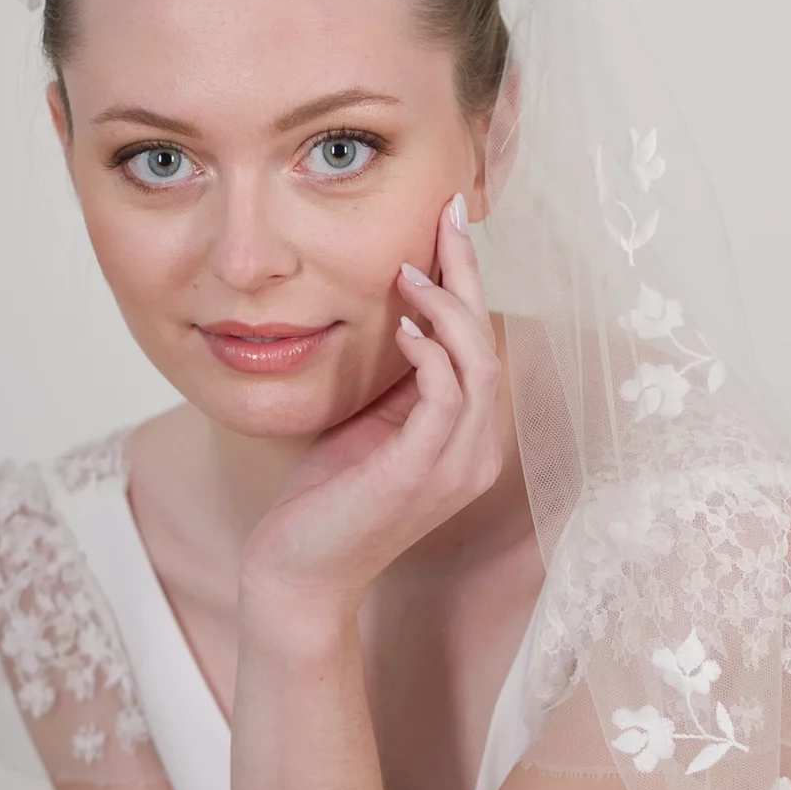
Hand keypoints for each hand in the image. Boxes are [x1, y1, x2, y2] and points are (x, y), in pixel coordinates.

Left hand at [238, 194, 501, 620]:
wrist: (300, 573)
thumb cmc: (326, 499)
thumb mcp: (368, 422)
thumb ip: (397, 380)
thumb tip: (401, 313)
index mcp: (468, 439)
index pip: (482, 346)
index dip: (471, 281)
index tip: (449, 222)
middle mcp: (476, 454)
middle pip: (491, 346)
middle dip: (470, 275)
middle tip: (446, 216)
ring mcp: (455, 469)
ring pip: (479, 368)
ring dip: (448, 311)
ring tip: (409, 273)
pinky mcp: (421, 476)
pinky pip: (447, 400)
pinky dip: (432, 356)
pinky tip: (405, 328)